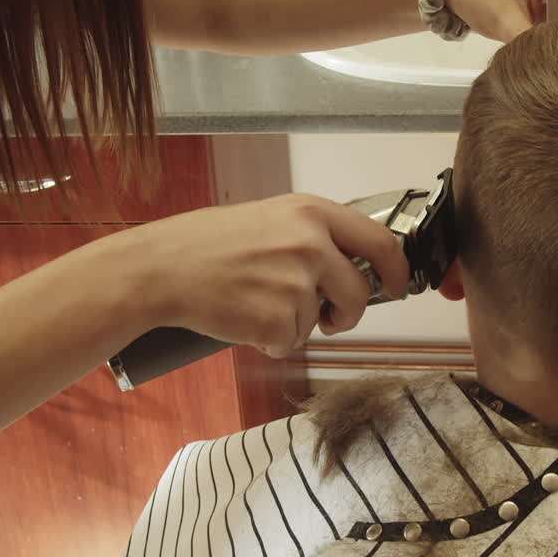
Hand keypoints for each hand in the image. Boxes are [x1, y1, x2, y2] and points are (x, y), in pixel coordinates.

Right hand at [116, 194, 408, 357]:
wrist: (161, 269)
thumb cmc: (207, 245)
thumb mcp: (270, 219)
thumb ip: (314, 236)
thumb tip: (352, 265)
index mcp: (311, 213)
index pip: (380, 242)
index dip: (395, 270)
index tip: (395, 286)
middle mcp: (310, 244)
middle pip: (359, 293)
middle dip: (348, 314)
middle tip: (331, 319)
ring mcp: (296, 283)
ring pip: (319, 321)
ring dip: (294, 324)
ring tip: (255, 303)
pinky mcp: (278, 321)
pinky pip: (290, 342)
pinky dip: (270, 341)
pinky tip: (243, 319)